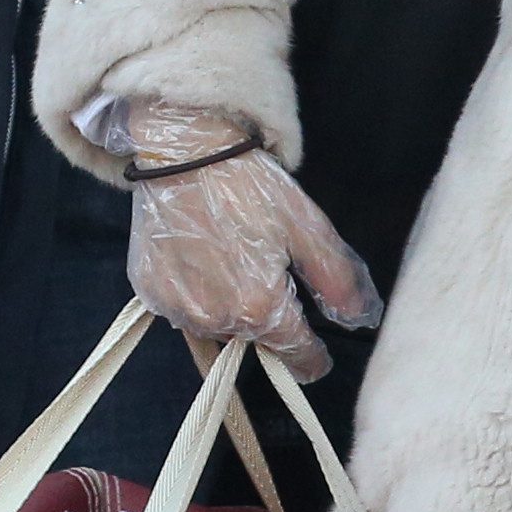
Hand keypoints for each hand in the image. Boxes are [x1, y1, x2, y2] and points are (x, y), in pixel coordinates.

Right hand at [117, 104, 382, 381]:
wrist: (186, 155)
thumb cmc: (252, 188)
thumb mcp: (309, 229)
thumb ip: (338, 281)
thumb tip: (360, 320)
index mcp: (261, 307)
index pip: (297, 356)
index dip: (313, 357)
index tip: (318, 356)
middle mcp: (217, 319)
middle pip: (257, 341)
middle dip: (269, 319)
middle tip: (268, 271)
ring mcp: (178, 309)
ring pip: (219, 329)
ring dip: (231, 311)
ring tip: (233, 261)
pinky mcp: (151, 295)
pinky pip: (185, 312)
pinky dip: (198, 297)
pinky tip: (203, 260)